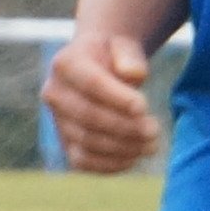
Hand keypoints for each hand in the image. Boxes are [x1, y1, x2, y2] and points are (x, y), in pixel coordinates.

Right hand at [44, 30, 162, 172]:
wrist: (100, 69)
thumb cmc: (115, 57)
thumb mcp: (124, 46)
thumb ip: (129, 55)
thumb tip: (133, 74)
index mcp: (65, 64)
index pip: (90, 83)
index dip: (117, 98)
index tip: (144, 107)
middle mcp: (55, 94)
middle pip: (88, 116)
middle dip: (124, 126)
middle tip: (154, 130)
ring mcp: (58, 121)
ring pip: (87, 142)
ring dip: (122, 147)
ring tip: (151, 145)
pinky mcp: (66, 144)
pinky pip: (83, 162)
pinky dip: (110, 164)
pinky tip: (134, 157)